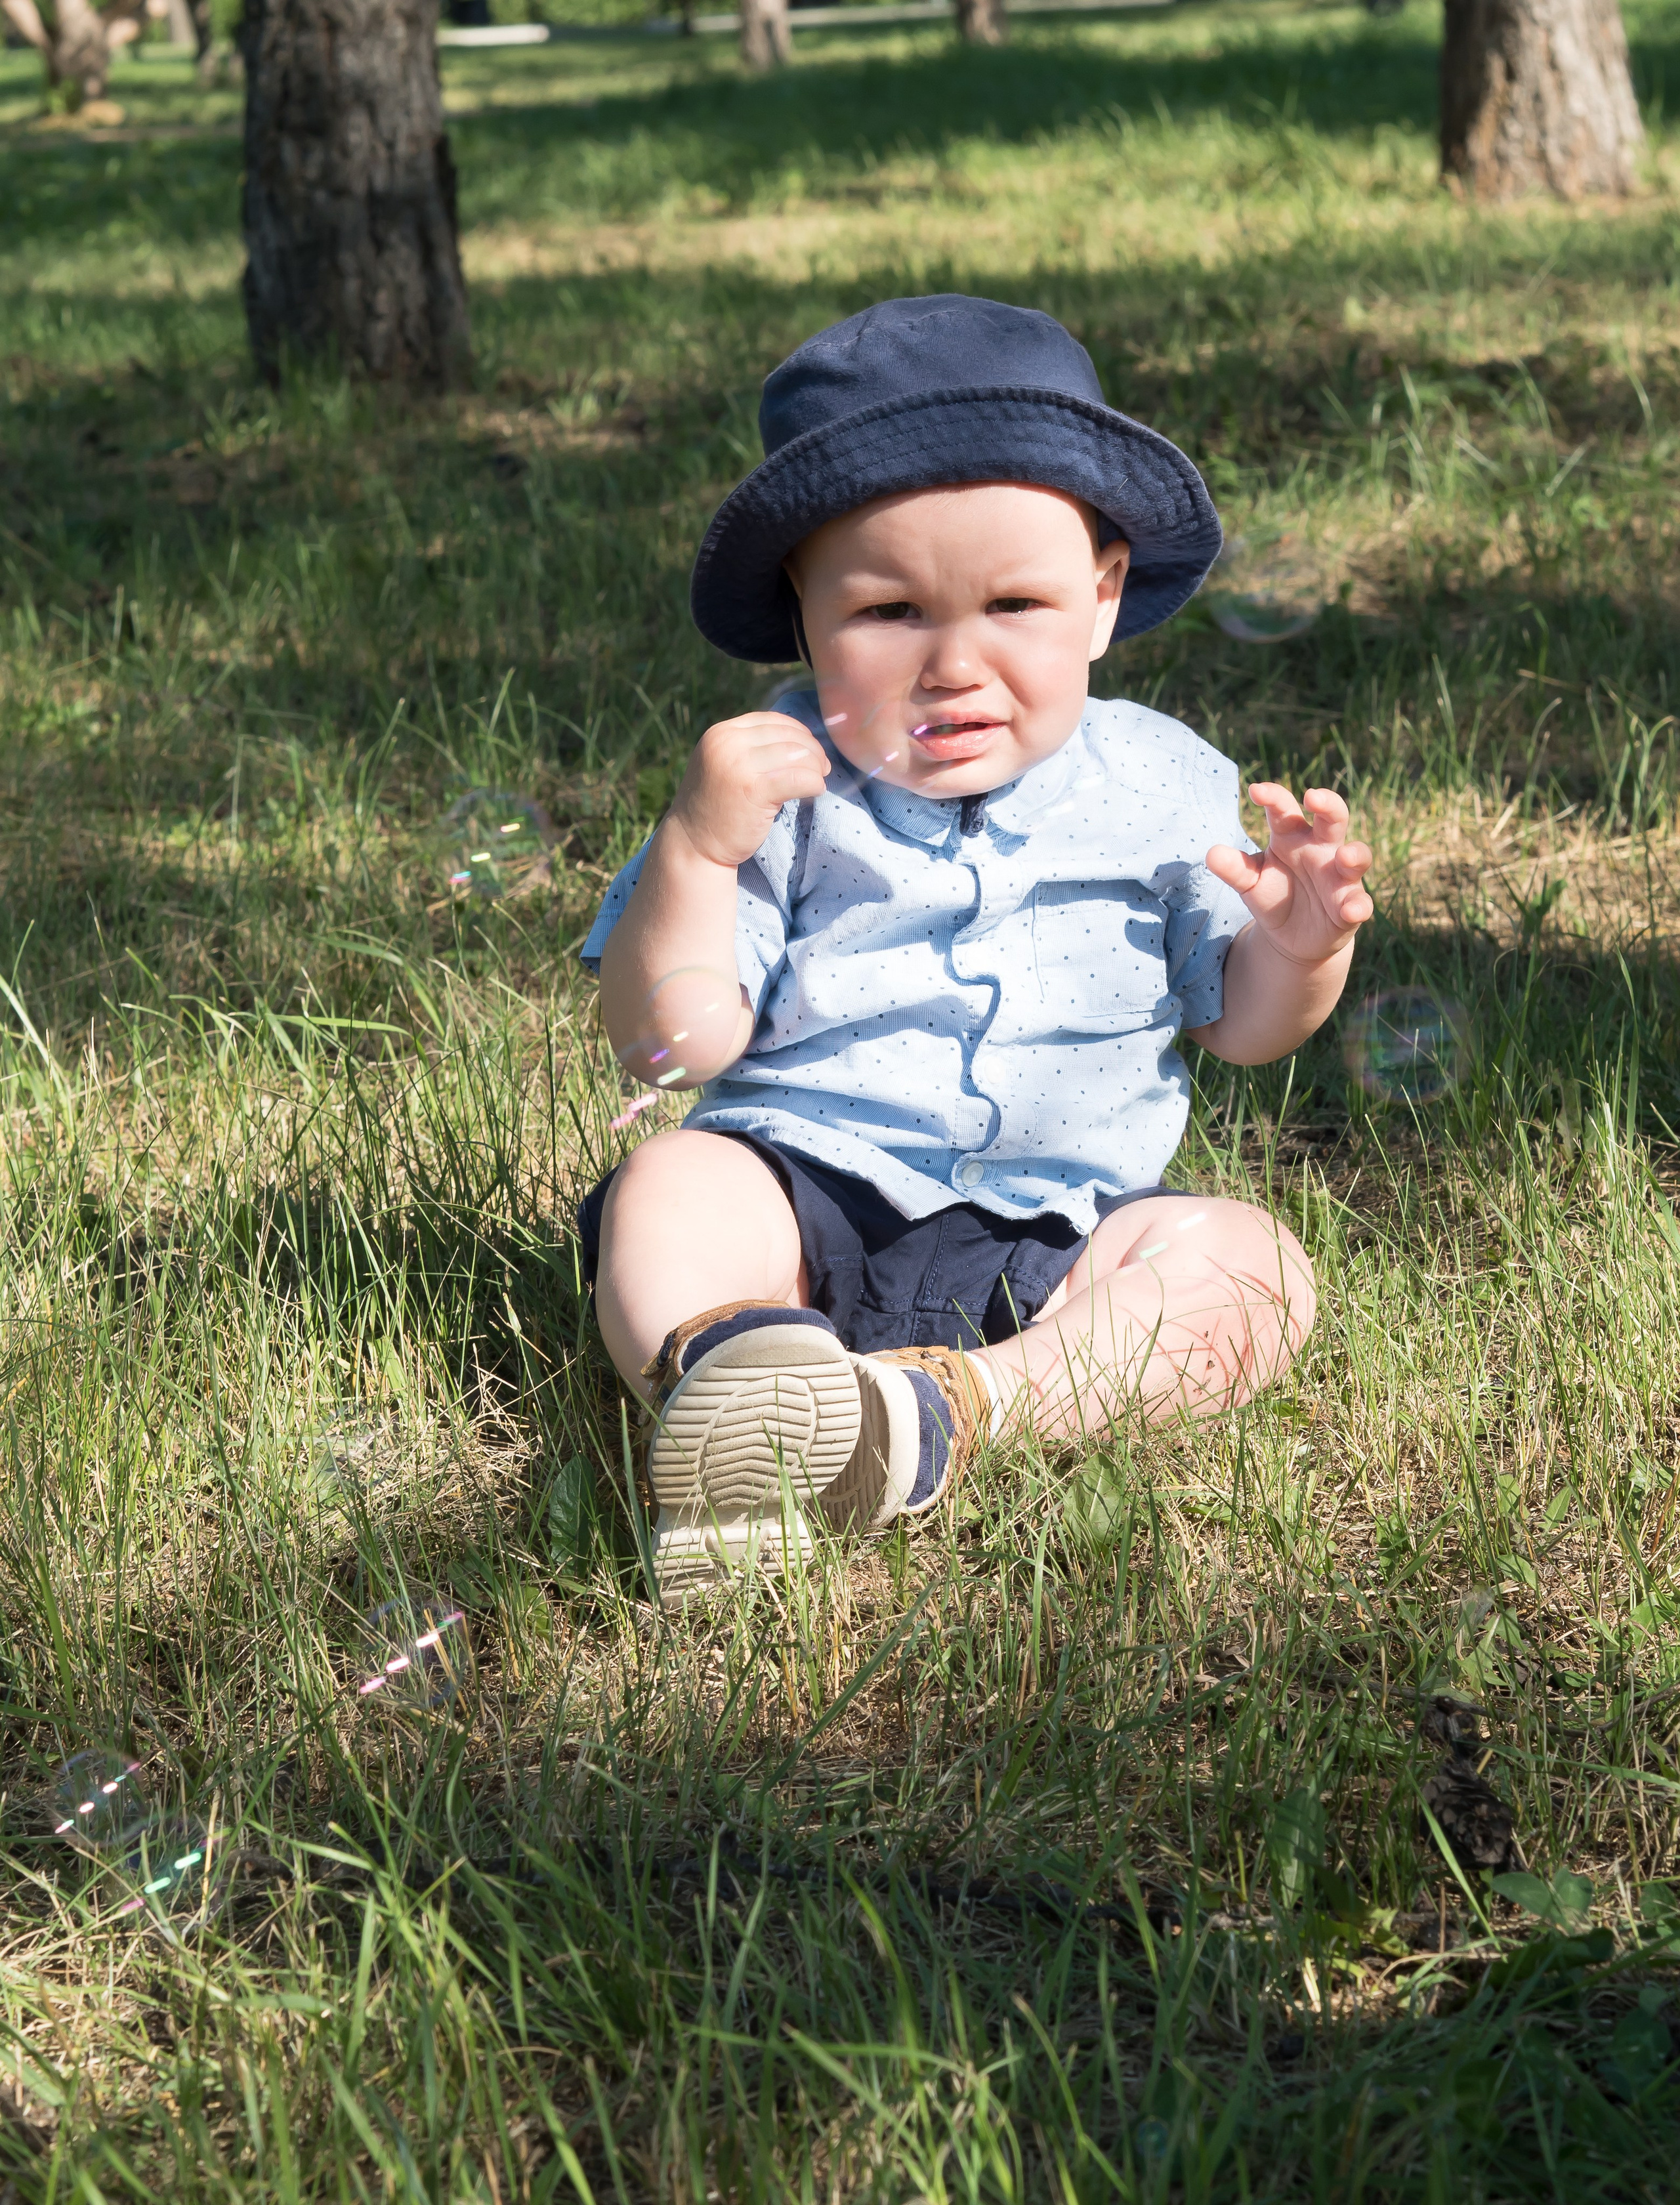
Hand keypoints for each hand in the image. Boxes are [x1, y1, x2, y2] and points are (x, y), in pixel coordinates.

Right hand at [666, 712, 830, 869]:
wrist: (693, 844)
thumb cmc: (716, 807)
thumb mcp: (724, 764)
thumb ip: (750, 748)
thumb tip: (800, 740)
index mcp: (721, 733)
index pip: (772, 721)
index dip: (799, 733)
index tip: (811, 751)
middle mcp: (728, 743)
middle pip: (787, 736)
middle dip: (812, 751)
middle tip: (822, 768)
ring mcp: (739, 765)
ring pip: (796, 755)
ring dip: (815, 768)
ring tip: (817, 781)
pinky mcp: (753, 790)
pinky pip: (799, 778)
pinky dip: (814, 784)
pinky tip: (816, 791)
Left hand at [1206, 784, 1372, 967]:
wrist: (1291, 936)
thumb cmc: (1273, 896)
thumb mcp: (1249, 883)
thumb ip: (1235, 869)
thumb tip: (1211, 854)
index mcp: (1291, 836)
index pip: (1284, 811)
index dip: (1273, 798)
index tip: (1256, 791)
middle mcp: (1321, 849)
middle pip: (1332, 818)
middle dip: (1328, 805)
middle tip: (1314, 797)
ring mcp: (1340, 876)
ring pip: (1356, 857)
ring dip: (1355, 855)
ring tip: (1345, 856)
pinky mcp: (1350, 905)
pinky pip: (1360, 903)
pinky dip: (1358, 906)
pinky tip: (1352, 911)